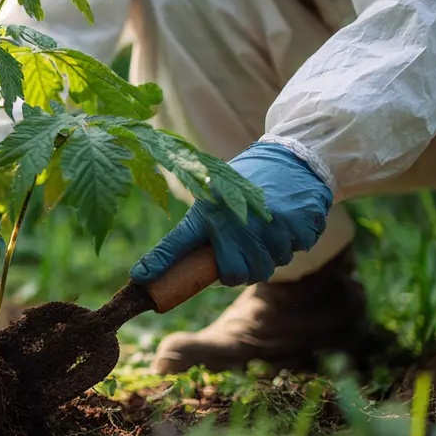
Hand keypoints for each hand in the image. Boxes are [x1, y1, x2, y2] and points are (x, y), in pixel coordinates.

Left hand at [130, 142, 331, 285]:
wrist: (290, 156)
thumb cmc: (246, 181)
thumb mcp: (216, 195)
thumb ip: (200, 228)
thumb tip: (169, 260)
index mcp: (210, 213)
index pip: (178, 243)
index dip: (159, 264)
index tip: (139, 278)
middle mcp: (235, 223)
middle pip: (237, 275)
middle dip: (240, 270)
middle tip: (243, 251)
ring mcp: (268, 226)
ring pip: (269, 266)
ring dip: (269, 254)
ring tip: (266, 229)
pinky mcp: (296, 226)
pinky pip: (295, 251)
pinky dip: (293, 241)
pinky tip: (286, 221)